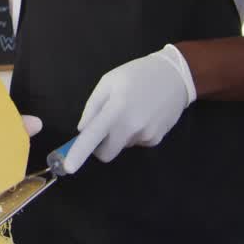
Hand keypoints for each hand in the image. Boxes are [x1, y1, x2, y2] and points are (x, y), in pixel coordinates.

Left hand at [63, 44, 195, 173]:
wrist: (175, 76)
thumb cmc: (137, 75)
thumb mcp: (109, 81)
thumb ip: (93, 107)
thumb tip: (83, 130)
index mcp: (116, 109)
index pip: (93, 136)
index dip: (79, 153)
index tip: (68, 168)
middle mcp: (131, 127)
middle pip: (106, 153)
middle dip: (100, 145)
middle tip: (105, 124)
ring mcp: (146, 136)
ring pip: (121, 146)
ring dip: (120, 134)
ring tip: (131, 110)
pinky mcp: (156, 140)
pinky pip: (135, 142)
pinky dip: (134, 133)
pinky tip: (143, 114)